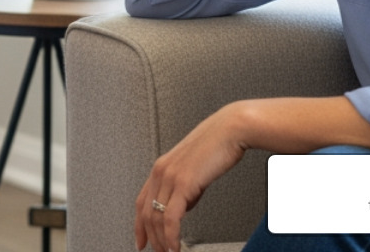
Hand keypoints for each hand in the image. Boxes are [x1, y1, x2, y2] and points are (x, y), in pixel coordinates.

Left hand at [134, 104, 249, 251]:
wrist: (230, 130)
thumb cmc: (217, 146)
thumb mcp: (194, 170)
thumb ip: (185, 187)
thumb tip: (183, 206)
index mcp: (161, 167)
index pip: (141, 201)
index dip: (139, 224)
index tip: (141, 240)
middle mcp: (161, 171)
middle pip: (145, 212)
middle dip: (150, 237)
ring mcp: (169, 176)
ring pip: (155, 217)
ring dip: (161, 241)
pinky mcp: (183, 183)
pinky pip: (170, 217)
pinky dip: (171, 236)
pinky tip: (175, 246)